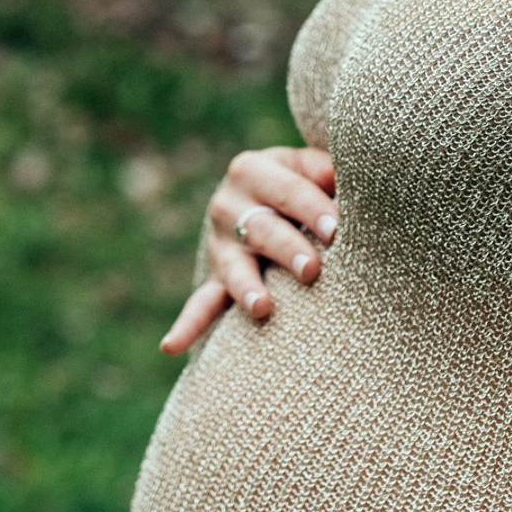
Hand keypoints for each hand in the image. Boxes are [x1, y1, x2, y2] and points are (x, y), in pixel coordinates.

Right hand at [160, 145, 337, 353]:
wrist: (262, 199)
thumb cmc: (301, 182)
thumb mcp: (307, 165)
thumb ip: (324, 168)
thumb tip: (340, 176)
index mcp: (252, 170)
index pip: (287, 189)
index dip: (312, 208)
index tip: (336, 229)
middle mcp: (227, 206)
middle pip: (261, 229)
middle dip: (286, 249)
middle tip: (311, 270)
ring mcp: (220, 247)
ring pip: (234, 269)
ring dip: (247, 288)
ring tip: (263, 307)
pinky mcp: (215, 279)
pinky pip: (201, 304)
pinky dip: (188, 326)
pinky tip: (171, 346)